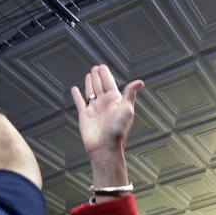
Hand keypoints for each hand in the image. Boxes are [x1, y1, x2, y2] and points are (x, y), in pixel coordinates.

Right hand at [71, 64, 143, 186]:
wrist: (105, 147)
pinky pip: (80, 102)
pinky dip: (77, 96)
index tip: (102, 67)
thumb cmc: (117, 130)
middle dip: (98, 77)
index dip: (105, 75)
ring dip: (89, 83)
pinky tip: (75, 89)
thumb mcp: (126, 109)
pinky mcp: (84, 115)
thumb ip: (130, 93)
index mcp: (115, 101)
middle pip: (100, 86)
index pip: (109, 83)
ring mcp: (94, 109)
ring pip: (90, 92)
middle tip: (95, 68)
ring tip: (89, 75)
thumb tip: (140, 81)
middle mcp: (104, 104)